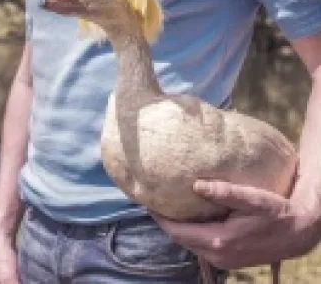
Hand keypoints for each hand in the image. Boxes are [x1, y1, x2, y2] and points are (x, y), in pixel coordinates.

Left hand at [151, 179, 320, 269]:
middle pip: (179, 239)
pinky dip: (191, 233)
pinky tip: (189, 217)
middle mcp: (218, 254)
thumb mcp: (253, 198)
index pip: (177, 231)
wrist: (299, 233)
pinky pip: (201, 246)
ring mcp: (224, 260)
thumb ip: (224, 192)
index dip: (159, 218)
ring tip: (167, 207)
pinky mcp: (229, 259)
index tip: (147, 202)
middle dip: (165, 222)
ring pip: (189, 244)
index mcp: (219, 240)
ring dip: (177, 228)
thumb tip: (195, 185)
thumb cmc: (277, 212)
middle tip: (154, 202)